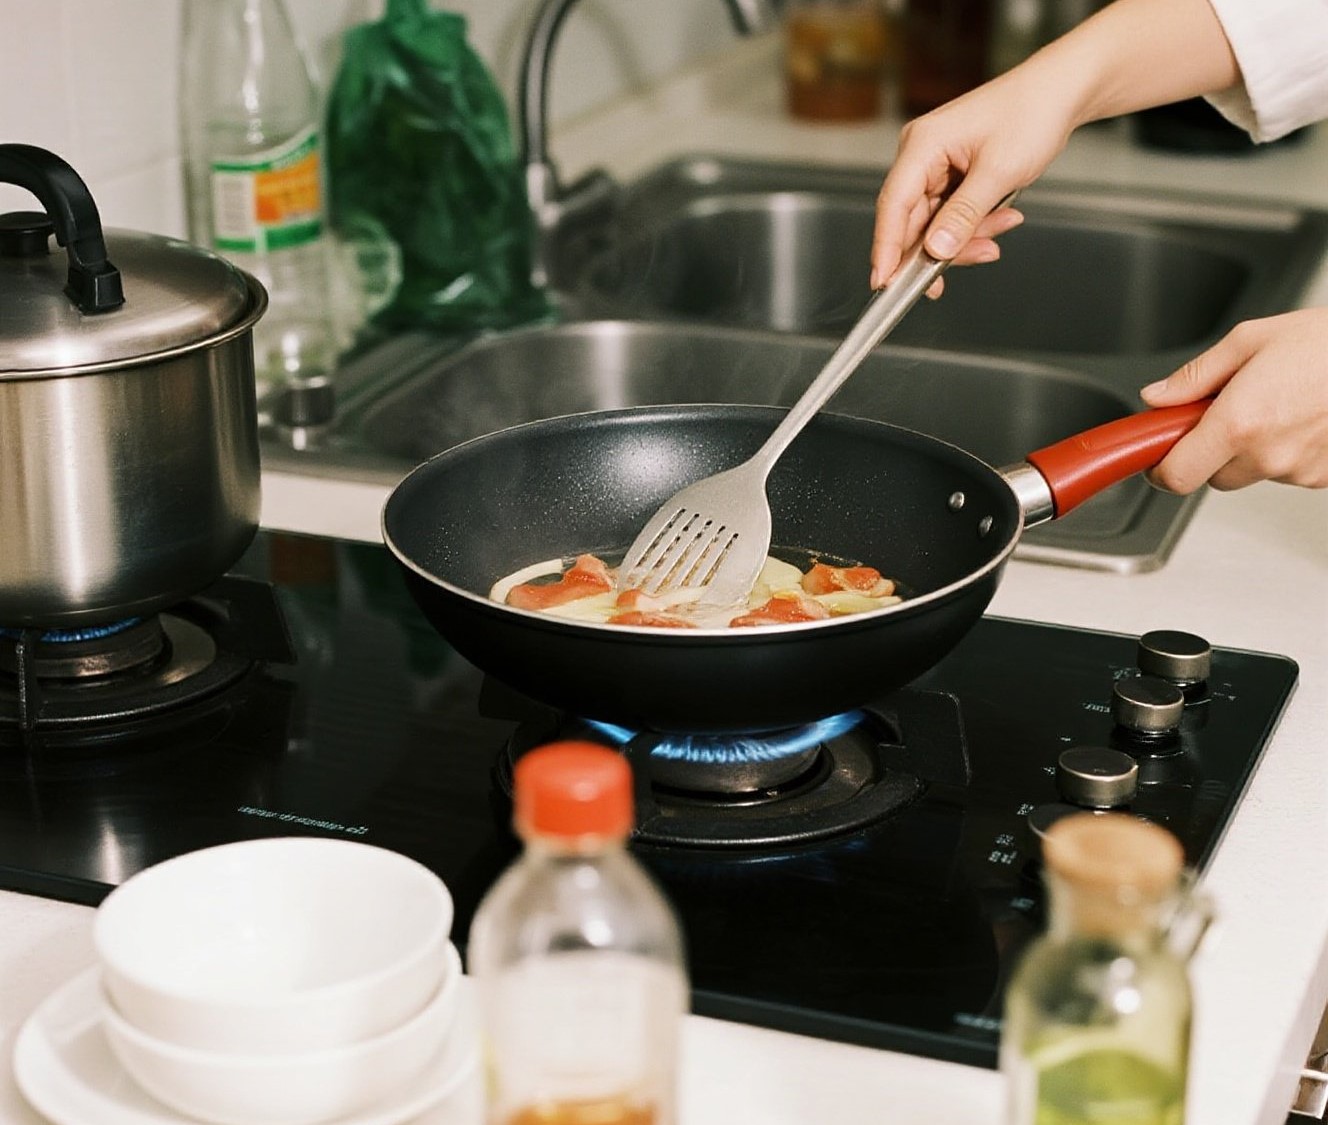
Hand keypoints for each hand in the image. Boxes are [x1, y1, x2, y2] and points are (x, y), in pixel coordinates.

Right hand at [869, 67, 1075, 291]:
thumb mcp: (998, 172)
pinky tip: (1001, 215)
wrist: (1060, 91)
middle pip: (913, 220)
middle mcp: (922, 154)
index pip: (893, 206)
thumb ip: (963, 216)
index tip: (885, 283)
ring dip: (968, 234)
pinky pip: (952, 213)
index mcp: (923, 145)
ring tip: (1003, 224)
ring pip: (936, 222)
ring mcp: (936, 165)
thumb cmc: (1032, 112)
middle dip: (943, 246)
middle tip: (970, 262)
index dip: (886, 248)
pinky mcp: (952, 174)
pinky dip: (976, 223)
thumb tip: (935, 250)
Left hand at [1140, 308, 1327, 491]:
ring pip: (1250, 473)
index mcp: (1238, 423)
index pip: (1175, 476)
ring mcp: (1298, 471)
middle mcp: (1267, 455)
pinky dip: (1285, 451)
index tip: (1157, 454)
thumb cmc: (1327, 342)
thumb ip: (1195, 377)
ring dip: (1251, 449)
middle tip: (1226, 412)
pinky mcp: (1323, 477)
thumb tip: (1157, 398)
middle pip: (1211, 476)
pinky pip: (1287, 472)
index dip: (1160, 468)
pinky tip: (1302, 417)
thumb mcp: (1249, 341)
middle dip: (1208, 450)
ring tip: (1277, 404)